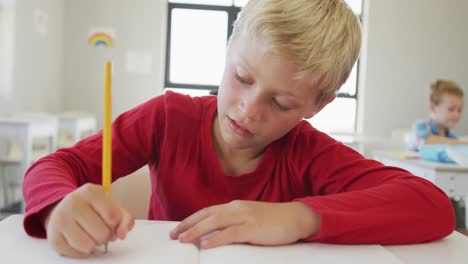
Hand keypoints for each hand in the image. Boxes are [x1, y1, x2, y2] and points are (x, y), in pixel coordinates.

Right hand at [43, 183, 134, 257]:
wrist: (65, 208)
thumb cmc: (93, 209)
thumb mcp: (112, 207)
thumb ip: (125, 220)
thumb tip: (122, 234)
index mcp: (91, 192)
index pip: (113, 216)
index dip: (116, 225)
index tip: (111, 221)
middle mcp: (73, 202)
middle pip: (102, 233)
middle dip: (105, 236)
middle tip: (99, 229)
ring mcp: (60, 219)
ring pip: (88, 246)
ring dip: (93, 245)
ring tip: (90, 235)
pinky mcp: (52, 237)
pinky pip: (75, 253)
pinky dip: (81, 252)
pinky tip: (80, 240)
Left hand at [170, 200, 319, 248]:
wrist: (296, 217)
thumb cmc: (273, 220)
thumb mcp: (250, 218)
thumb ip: (234, 223)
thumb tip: (216, 234)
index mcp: (235, 206)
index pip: (207, 211)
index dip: (191, 220)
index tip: (178, 229)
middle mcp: (236, 208)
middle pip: (206, 215)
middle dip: (187, 225)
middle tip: (173, 235)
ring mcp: (245, 217)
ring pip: (214, 222)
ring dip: (196, 231)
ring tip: (183, 239)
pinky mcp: (253, 228)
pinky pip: (231, 233)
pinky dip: (216, 238)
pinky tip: (206, 244)